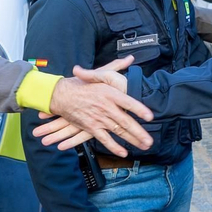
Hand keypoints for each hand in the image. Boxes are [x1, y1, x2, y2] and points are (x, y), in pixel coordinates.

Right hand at [39, 60, 153, 153]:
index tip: (150, 116)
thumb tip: (130, 58)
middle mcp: (106, 107)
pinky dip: (114, 146)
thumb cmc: (81, 84)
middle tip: (150, 141)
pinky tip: (123, 152)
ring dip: (132, 140)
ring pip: (118, 131)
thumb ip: (116, 67)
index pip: (128, 102)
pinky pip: (104, 139)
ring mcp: (99, 118)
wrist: (61, 95)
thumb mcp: (99, 73)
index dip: (139, 109)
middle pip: (125, 121)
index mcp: (109, 93)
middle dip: (139, 132)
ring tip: (143, 146)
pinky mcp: (91, 127)